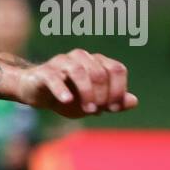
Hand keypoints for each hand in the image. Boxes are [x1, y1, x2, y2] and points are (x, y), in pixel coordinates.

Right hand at [19, 49, 137, 118]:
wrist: (36, 94)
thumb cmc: (68, 97)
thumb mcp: (93, 104)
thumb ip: (113, 102)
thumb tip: (134, 101)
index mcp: (96, 61)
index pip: (116, 69)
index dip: (118, 89)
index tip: (113, 109)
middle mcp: (81, 57)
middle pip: (99, 72)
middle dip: (102, 95)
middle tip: (97, 111)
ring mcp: (61, 62)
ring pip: (79, 71)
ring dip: (87, 93)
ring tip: (87, 111)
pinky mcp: (43, 72)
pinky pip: (54, 78)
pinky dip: (62, 89)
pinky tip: (67, 100)